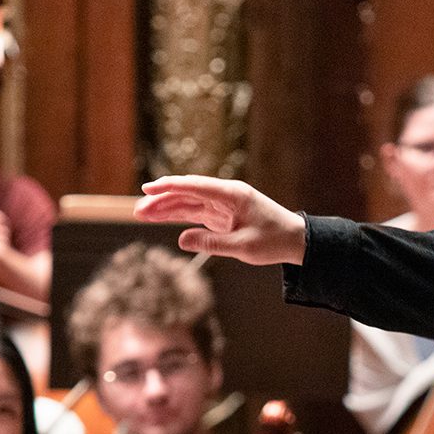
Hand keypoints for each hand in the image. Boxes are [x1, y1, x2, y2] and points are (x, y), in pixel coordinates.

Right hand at [136, 176, 306, 265]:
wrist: (295, 240)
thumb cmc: (273, 241)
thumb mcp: (242, 247)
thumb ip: (212, 243)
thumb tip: (181, 240)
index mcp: (232, 195)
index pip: (195, 186)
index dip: (170, 186)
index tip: (148, 189)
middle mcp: (226, 195)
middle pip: (187, 193)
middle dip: (161, 200)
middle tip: (138, 210)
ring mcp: (223, 204)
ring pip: (189, 203)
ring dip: (166, 208)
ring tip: (142, 214)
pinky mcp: (223, 214)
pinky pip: (196, 212)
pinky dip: (178, 215)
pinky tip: (161, 217)